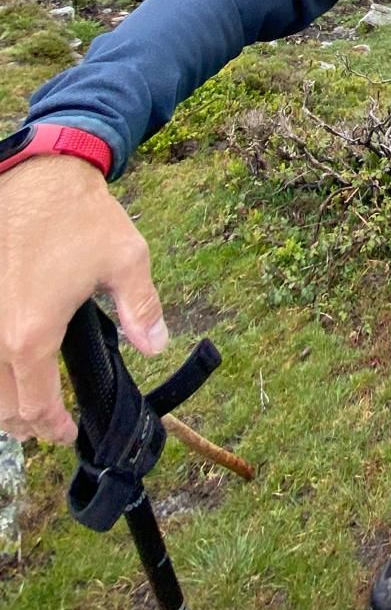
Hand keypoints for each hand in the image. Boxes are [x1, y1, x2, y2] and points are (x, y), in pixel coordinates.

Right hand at [0, 156, 168, 443]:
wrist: (38, 176)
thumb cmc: (81, 216)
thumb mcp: (126, 260)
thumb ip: (142, 309)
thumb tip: (156, 346)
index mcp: (32, 334)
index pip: (35, 407)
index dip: (52, 428)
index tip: (66, 433)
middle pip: (0, 406)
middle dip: (25, 424)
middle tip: (48, 424)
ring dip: (2, 402)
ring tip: (28, 401)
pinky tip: (12, 364)